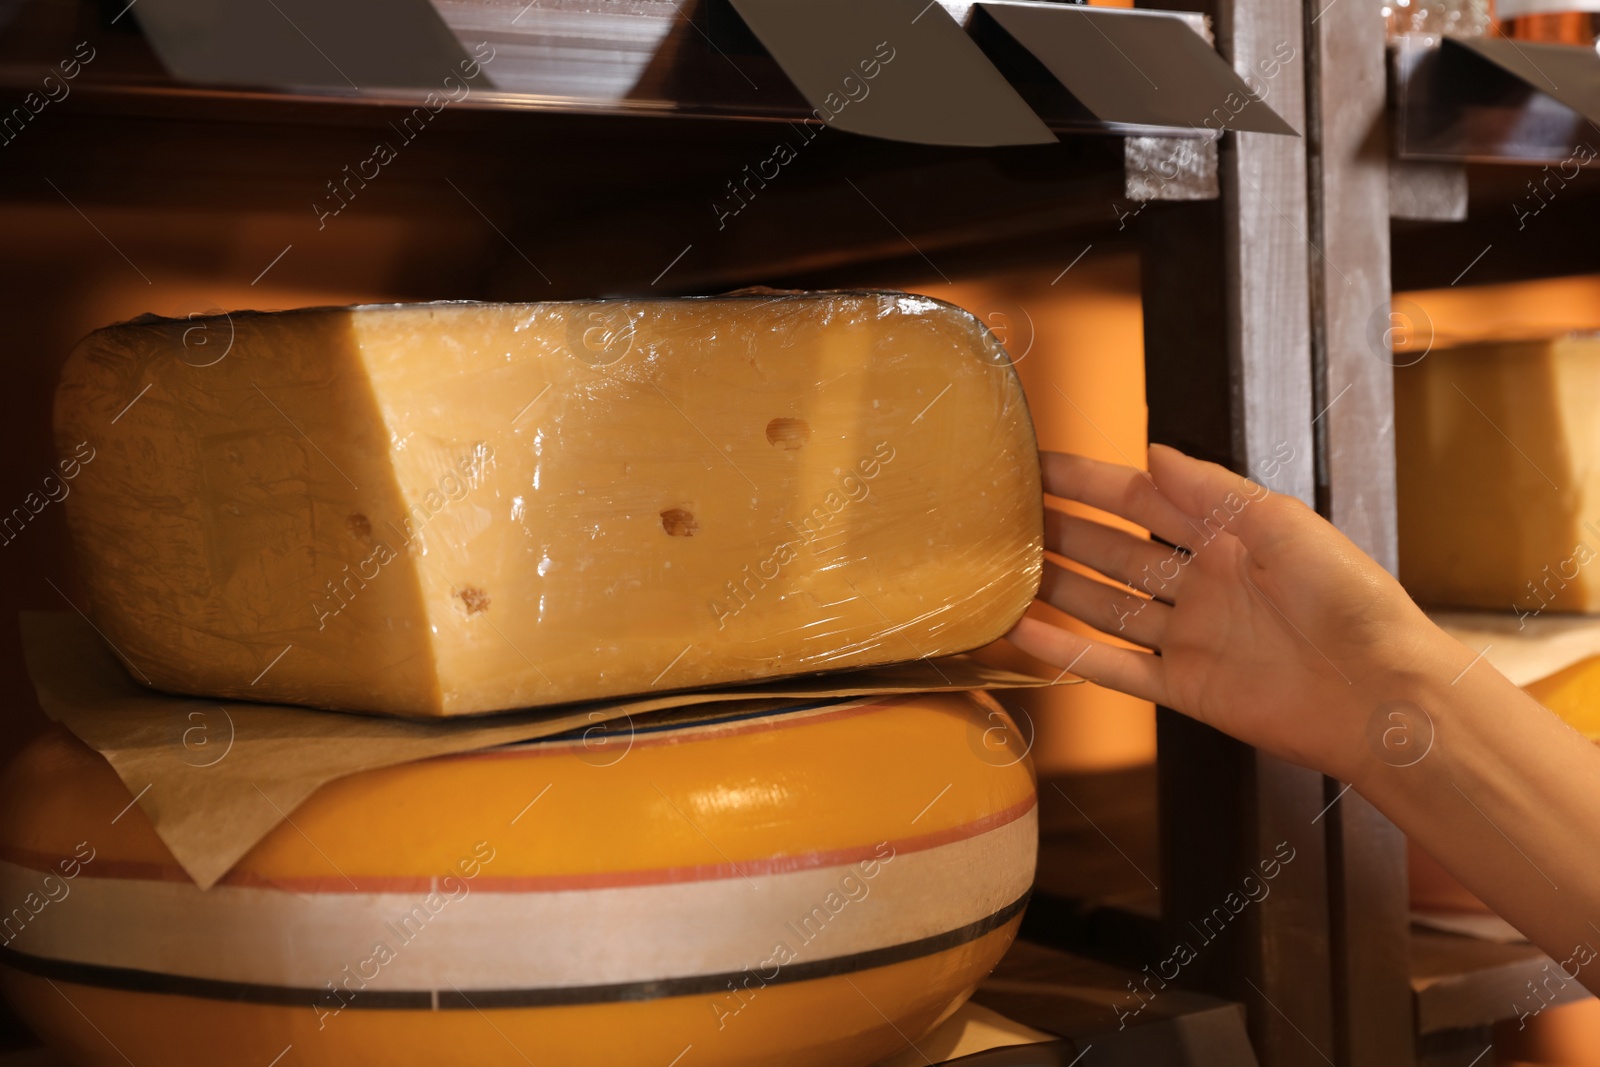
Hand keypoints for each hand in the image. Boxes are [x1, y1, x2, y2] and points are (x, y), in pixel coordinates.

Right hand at [1006, 444, 1455, 781]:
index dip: (1089, 483)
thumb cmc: (1351, 601)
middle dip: (1062, 531)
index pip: (1141, 500)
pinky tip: (1027, 633)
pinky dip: (1068, 653)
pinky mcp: (1186, 689)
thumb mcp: (1282, 522)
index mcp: (1228, 538)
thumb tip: (1153, 452)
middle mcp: (1203, 585)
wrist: (1382, 693)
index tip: (1039, 467)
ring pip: (1106, 606)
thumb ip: (1212, 490)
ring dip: (1058, 587)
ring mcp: (1191, 639)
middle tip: (1005, 516)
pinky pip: (1115, 668)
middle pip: (1114, 551)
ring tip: (1004, 570)